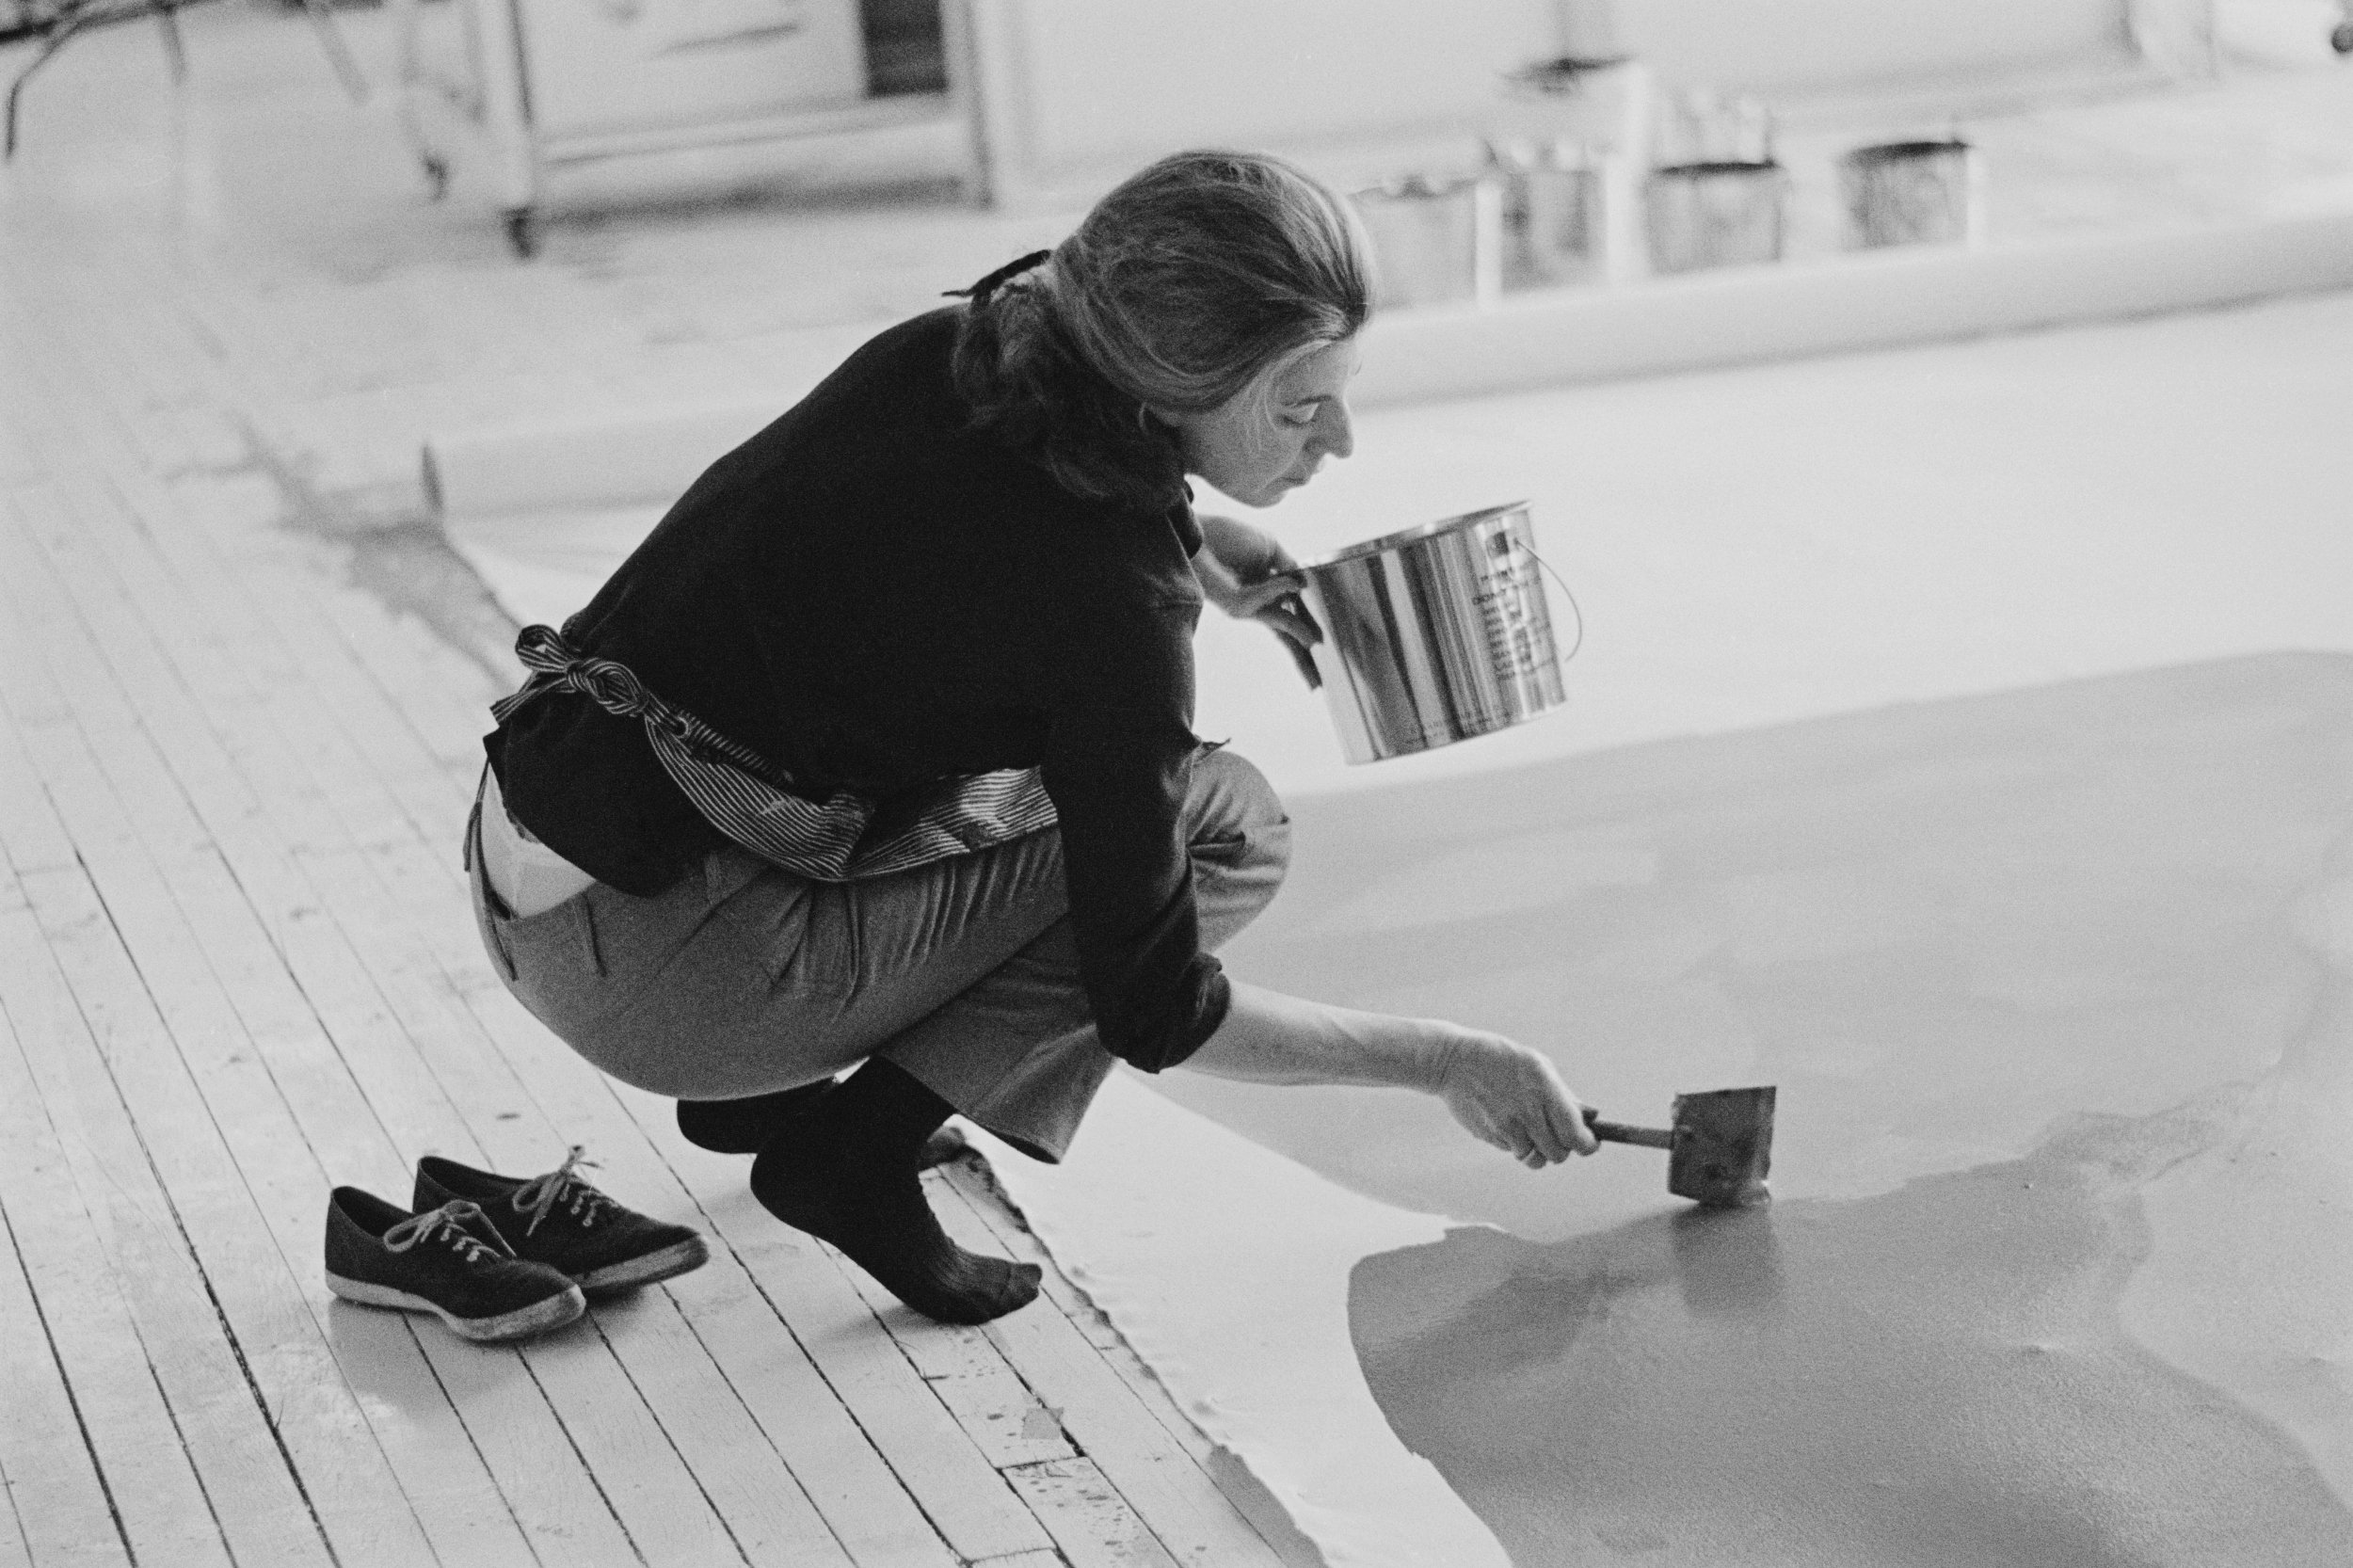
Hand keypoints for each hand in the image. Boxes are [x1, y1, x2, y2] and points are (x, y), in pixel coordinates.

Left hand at [1193, 513, 1321, 652]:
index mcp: (1267, 585)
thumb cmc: (1227, 536)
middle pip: (1285, 631)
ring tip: (1315, 642)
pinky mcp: (1236, 605)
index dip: (1307, 625)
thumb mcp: (1269, 546)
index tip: (1323, 641)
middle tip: (1318, 677)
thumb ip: (1289, 566)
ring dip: (1298, 634)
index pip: (1291, 610)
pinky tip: (1295, 585)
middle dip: (1301, 656)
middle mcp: (1259, 599)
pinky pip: (1266, 599)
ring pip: (1279, 626)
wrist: (1198, 533)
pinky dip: (1280, 589)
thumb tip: (1304, 586)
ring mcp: (1248, 605)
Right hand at [1429, 1030, 1598, 1168]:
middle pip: (1558, 1153)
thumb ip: (1564, 1094)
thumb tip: (1591, 1116)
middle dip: (1563, 1148)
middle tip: (1557, 1135)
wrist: (1453, 1061)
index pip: (1575, 1135)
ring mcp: (1507, 1126)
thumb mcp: (1537, 1066)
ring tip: (1531, 1130)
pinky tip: (1507, 1122)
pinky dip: (1516, 1144)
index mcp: (1545, 1089)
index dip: (1587, 1145)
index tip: (1589, 1144)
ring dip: (1539, 1151)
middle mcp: (1527, 1111)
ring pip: (1535, 1159)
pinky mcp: (1490, 1136)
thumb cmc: (1501, 1059)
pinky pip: (1513, 1152)